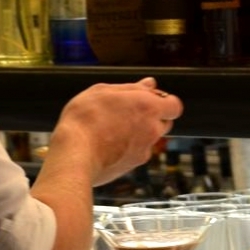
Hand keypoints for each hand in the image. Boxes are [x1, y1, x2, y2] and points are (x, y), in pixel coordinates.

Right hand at [50, 77, 182, 185]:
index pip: (174, 105)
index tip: (148, 100)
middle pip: (164, 123)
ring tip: (113, 129)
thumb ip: (131, 88)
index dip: (164, 102)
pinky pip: (137, 153)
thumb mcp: (103, 91)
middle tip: (127, 113)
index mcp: (148, 107)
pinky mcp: (133, 165)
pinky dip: (128, 148)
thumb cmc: (86, 118)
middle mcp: (152, 129)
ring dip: (139, 134)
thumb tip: (150, 84)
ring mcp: (144, 150)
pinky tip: (108, 144)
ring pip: (150, 139)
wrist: (74, 154)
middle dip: (152, 117)